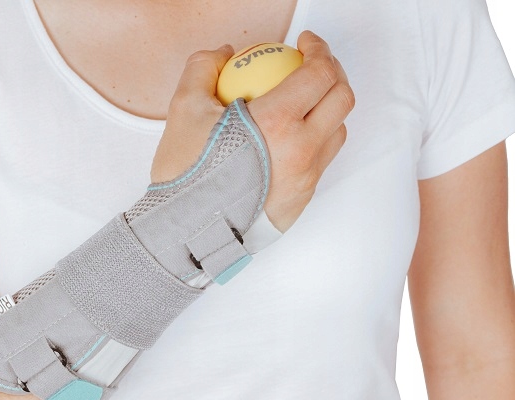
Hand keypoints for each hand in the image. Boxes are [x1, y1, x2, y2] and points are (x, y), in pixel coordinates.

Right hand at [150, 30, 354, 232]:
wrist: (185, 230)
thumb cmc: (185, 173)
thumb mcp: (184, 107)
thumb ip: (203, 67)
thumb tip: (224, 54)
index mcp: (279, 123)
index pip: (321, 73)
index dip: (319, 48)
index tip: (305, 43)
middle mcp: (302, 151)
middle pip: (342, 99)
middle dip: (333, 72)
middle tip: (310, 66)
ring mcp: (306, 179)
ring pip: (337, 132)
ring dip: (326, 109)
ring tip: (301, 103)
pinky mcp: (301, 200)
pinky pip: (320, 161)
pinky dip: (313, 140)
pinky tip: (287, 138)